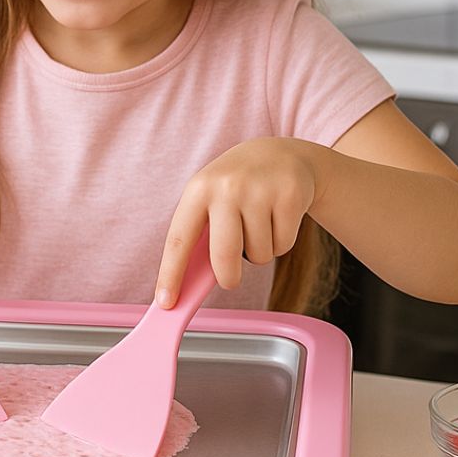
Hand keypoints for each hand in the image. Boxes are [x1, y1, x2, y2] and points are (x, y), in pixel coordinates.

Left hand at [154, 138, 322, 307]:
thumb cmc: (237, 186)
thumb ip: (199, 236)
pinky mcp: (290, 196)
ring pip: (258, 254)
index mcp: (198, 189)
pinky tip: (278, 218)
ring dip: (260, 252)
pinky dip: (281, 242)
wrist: (280, 155)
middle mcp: (227, 187)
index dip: (171, 273)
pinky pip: (283, 246)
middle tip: (230, 279)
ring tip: (259, 225)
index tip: (167, 302)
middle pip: (223, 255)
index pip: (179, 239)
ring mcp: (260, 190)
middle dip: (227, 277)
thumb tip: (188, 286)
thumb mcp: (211, 198)